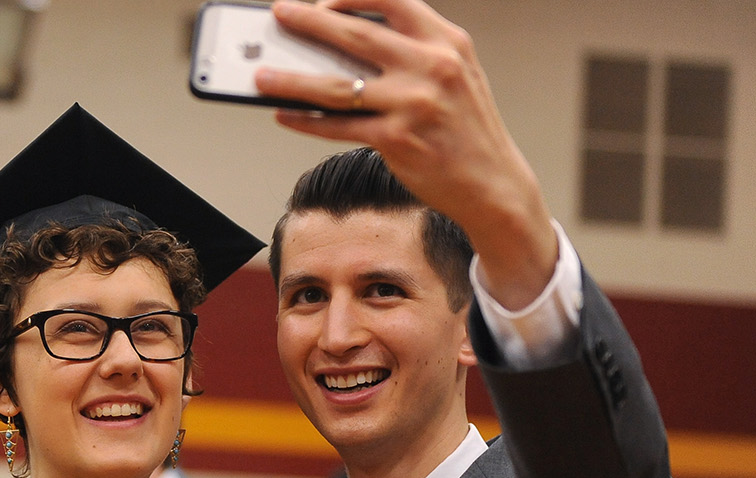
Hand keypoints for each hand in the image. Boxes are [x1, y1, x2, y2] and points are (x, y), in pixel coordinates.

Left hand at [256, 0, 557, 308]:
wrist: (493, 182)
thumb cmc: (465, 127)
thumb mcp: (457, 72)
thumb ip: (414, 50)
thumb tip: (345, 41)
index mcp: (447, 42)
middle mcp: (433, 66)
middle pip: (357, 34)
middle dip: (310, 21)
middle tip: (279, 14)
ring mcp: (414, 104)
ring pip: (338, 85)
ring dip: (292, 79)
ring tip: (262, 76)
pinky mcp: (398, 139)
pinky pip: (339, 126)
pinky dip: (307, 120)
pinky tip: (285, 114)